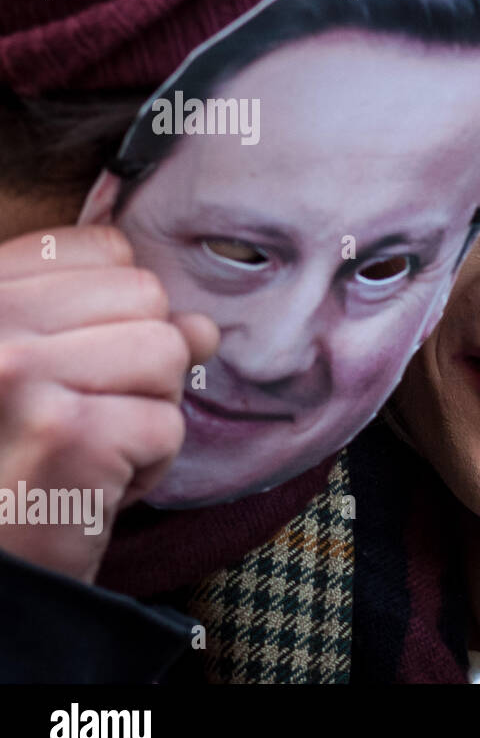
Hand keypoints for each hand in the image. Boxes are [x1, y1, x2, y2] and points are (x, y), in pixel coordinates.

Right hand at [0, 226, 217, 582]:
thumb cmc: (11, 467)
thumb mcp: (39, 374)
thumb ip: (111, 324)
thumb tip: (203, 322)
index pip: (103, 249)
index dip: (117, 313)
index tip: (71, 371)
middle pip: (147, 298)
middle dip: (138, 366)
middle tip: (77, 421)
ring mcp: (20, 373)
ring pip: (168, 353)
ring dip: (147, 414)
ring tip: (87, 452)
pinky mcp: (68, 434)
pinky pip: (169, 422)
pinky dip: (148, 466)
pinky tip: (91, 488)